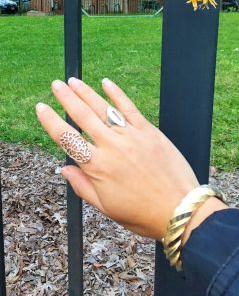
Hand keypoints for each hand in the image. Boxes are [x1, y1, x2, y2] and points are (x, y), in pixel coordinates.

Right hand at [36, 78, 198, 239]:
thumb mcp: (106, 207)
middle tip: (55, 85)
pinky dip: (117, 94)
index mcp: (97, 167)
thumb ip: (82, 186)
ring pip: (103, 109)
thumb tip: (64, 168)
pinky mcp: (149, 131)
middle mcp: (111, 147)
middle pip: (82, 116)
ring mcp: (131, 136)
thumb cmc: (142, 214)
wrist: (180, 209)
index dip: (51, 121)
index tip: (41, 108)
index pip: (66, 138)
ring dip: (86, 93)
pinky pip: (129, 108)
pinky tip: (106, 83)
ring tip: (73, 81)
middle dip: (66, 98)